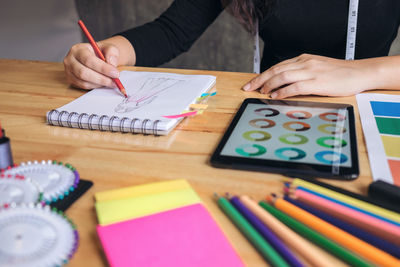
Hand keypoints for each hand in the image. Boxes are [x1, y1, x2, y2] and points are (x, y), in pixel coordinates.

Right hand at [63, 40, 120, 89]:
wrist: (96, 57)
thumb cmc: (101, 52)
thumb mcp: (108, 48)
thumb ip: (112, 52)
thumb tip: (112, 63)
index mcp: (78, 49)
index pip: (88, 60)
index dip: (103, 68)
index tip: (116, 73)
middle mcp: (70, 60)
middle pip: (83, 73)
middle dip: (101, 79)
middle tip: (115, 81)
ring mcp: (68, 71)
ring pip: (84, 82)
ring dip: (100, 84)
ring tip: (111, 82)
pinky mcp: (71, 80)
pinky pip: (84, 86)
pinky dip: (96, 86)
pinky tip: (104, 83)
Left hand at [242, 54, 375, 97]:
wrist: (360, 73)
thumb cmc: (339, 74)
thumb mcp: (317, 69)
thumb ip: (301, 74)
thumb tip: (283, 85)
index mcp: (304, 59)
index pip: (277, 66)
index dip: (262, 75)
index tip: (252, 83)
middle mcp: (305, 63)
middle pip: (276, 70)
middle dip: (259, 79)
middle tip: (248, 88)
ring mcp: (311, 72)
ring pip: (282, 76)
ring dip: (269, 85)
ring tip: (261, 92)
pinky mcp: (317, 82)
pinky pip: (295, 86)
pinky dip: (283, 91)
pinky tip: (276, 96)